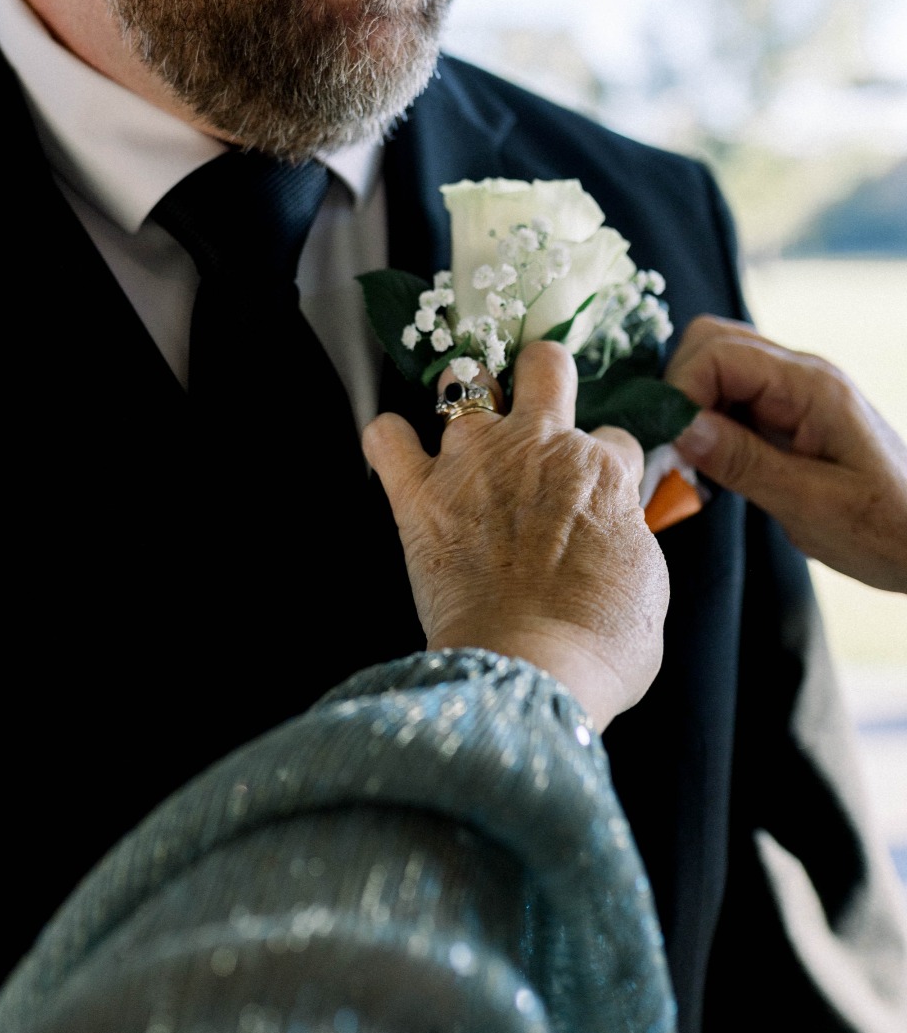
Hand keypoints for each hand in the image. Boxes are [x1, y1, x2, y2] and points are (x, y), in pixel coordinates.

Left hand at [362, 342, 669, 730]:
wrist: (530, 665)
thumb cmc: (599, 640)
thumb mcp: (646, 582)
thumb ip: (626, 535)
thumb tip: (616, 529)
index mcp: (600, 469)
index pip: (614, 438)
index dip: (607, 462)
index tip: (597, 491)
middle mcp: (537, 447)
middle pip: (545, 367)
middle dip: (543, 371)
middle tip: (538, 395)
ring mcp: (473, 462)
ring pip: (461, 384)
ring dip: (463, 396)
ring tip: (464, 420)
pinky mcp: (418, 493)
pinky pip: (386, 438)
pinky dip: (388, 439)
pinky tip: (398, 453)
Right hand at [668, 315, 906, 591]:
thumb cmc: (885, 529)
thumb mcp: (810, 504)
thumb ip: (742, 461)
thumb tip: (679, 428)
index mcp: (811, 387)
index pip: (718, 354)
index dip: (681, 393)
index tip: (672, 446)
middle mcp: (801, 375)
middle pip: (712, 342)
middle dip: (680, 390)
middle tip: (678, 450)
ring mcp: (795, 391)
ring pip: (718, 364)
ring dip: (693, 405)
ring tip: (694, 459)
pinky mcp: (788, 412)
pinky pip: (733, 394)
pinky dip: (710, 419)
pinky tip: (715, 460)